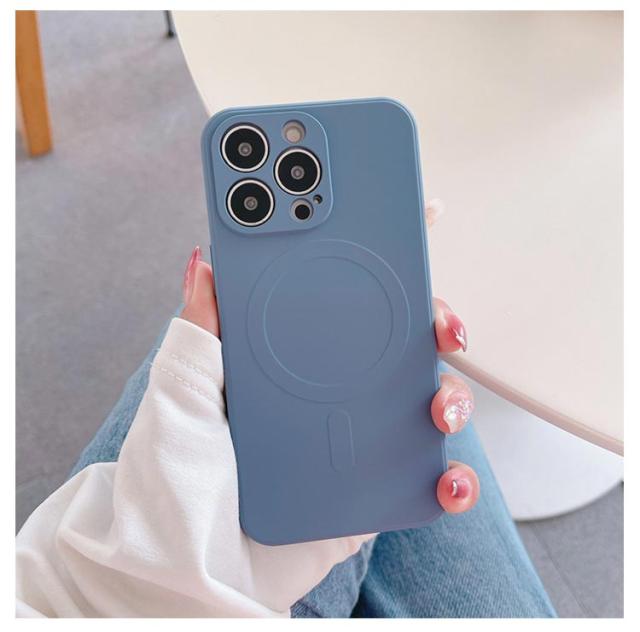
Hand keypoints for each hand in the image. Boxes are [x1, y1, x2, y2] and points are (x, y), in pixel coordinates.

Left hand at [180, 198, 478, 515]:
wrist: (195, 572)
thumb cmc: (181, 485)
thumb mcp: (184, 398)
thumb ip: (200, 332)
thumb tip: (204, 261)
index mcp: (293, 360)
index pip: (343, 296)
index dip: (382, 257)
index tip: (416, 217)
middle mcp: (333, 392)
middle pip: (401, 341)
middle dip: (436, 321)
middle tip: (442, 326)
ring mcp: (359, 439)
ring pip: (428, 401)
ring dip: (454, 397)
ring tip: (438, 410)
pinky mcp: (375, 489)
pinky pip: (428, 478)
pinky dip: (453, 479)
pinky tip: (444, 481)